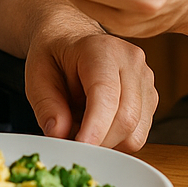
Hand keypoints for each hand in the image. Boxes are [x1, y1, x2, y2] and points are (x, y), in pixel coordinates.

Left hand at [24, 25, 157, 151]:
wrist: (71, 37)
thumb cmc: (55, 54)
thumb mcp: (37, 75)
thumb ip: (47, 106)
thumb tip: (59, 135)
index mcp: (102, 49)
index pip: (106, 95)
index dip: (95, 128)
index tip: (79, 149)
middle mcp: (131, 61)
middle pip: (126, 119)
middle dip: (97, 142)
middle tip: (70, 143)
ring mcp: (145, 79)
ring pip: (136, 133)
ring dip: (107, 143)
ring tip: (82, 127)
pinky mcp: (150, 97)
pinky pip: (138, 134)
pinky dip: (117, 141)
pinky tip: (97, 125)